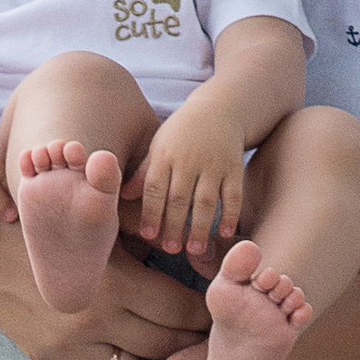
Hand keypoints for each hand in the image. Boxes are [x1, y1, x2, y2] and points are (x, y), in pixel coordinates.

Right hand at [0, 243, 213, 359]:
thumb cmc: (50, 224)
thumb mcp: (99, 224)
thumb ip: (145, 237)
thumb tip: (200, 249)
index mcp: (114, 281)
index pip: (180, 310)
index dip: (207, 315)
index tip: (223, 316)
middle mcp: (94, 320)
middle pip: (165, 348)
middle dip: (194, 349)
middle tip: (217, 349)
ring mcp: (69, 347)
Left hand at [128, 104, 242, 256]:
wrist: (219, 109)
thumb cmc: (182, 132)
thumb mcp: (159, 144)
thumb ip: (144, 171)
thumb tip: (125, 196)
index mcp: (165, 154)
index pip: (155, 188)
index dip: (151, 212)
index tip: (148, 235)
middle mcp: (188, 159)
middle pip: (179, 198)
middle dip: (173, 225)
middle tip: (170, 249)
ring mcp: (213, 164)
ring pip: (206, 200)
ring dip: (199, 227)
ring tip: (193, 249)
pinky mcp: (235, 167)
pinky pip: (233, 195)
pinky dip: (230, 215)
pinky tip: (225, 233)